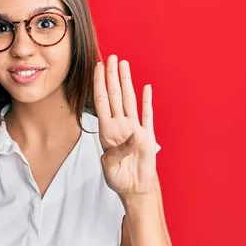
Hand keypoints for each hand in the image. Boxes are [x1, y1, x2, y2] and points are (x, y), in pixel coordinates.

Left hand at [93, 54, 157, 199]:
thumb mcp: (110, 166)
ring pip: (129, 100)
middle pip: (115, 95)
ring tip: (124, 64)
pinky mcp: (148, 136)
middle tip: (112, 57)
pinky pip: (148, 115)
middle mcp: (119, 125)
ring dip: (127, 82)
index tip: (97, 68)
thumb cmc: (117, 177)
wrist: (133, 188)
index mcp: (106, 131)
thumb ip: (119, 151)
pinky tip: (146, 87)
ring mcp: (134, 128)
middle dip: (112, 76)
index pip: (101, 102)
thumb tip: (135, 135)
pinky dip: (147, 101)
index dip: (99, 84)